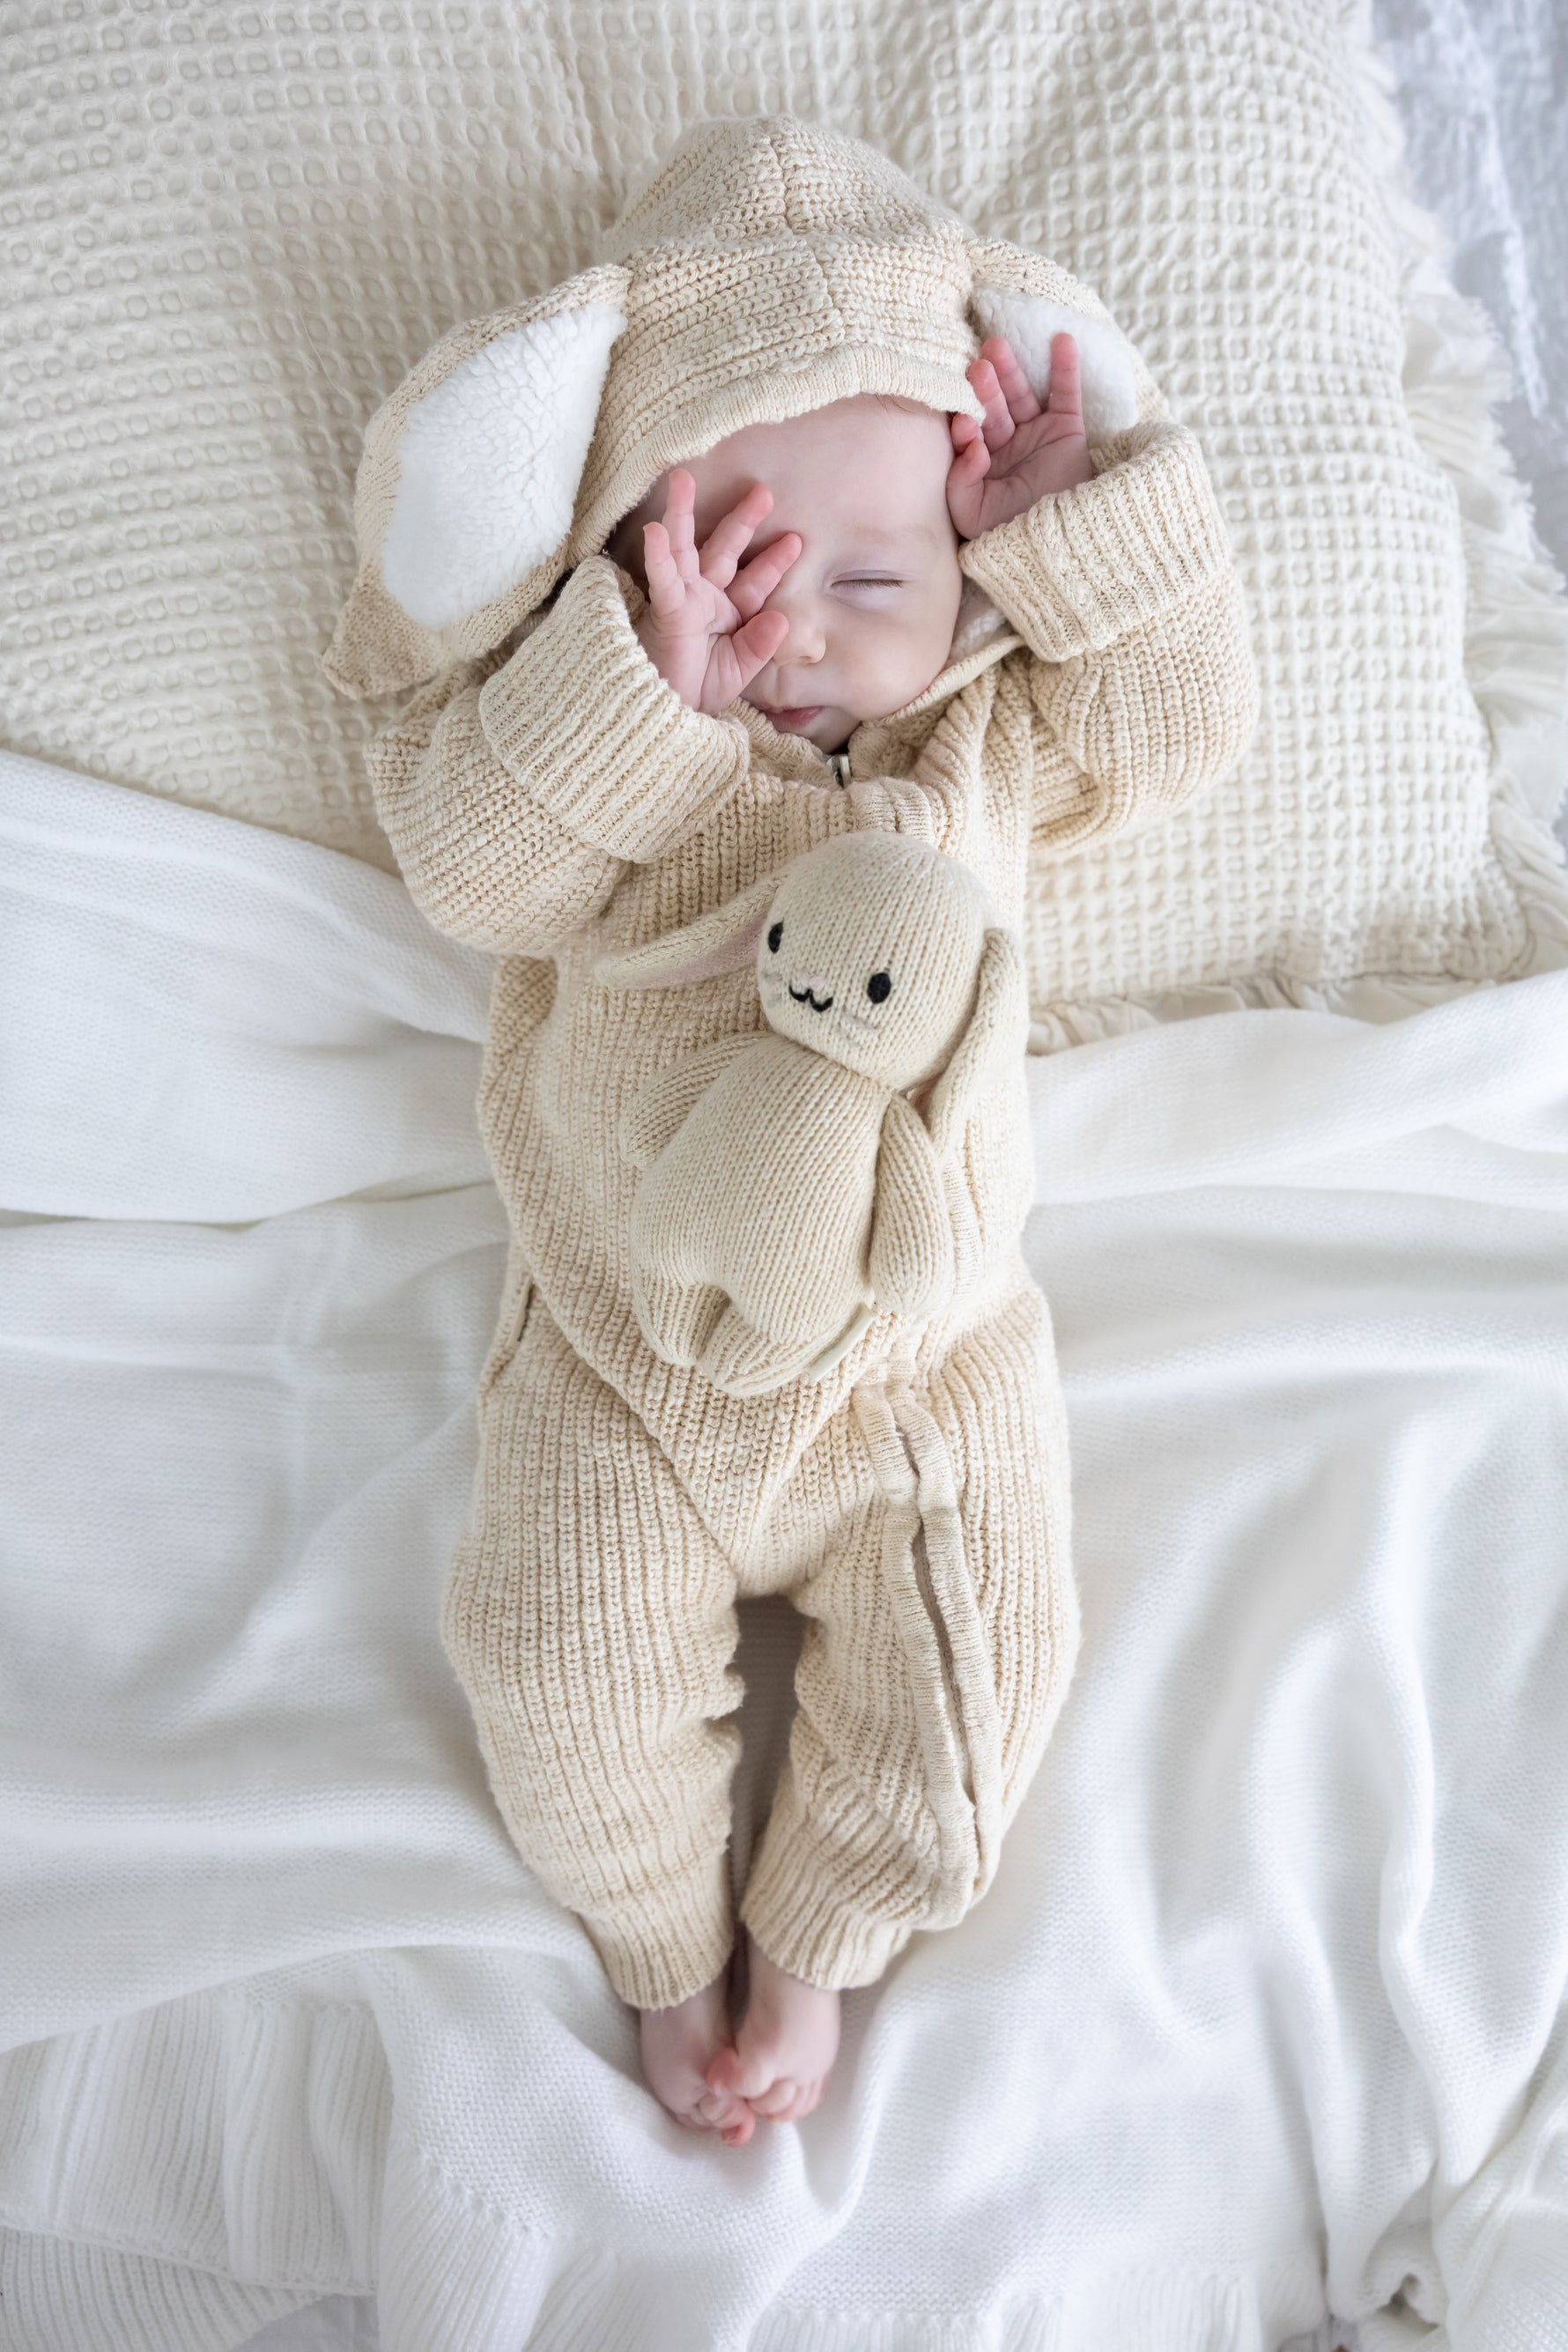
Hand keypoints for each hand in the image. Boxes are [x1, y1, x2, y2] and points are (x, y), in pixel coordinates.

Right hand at [634, 470, 800, 713]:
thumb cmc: (699, 690)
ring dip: (682, 514)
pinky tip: (655, 530)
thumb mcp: (740, 668)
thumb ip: (761, 644)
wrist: (669, 712)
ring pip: (684, 549)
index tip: (795, 539)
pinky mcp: (666, 610)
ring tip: (682, 479)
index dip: (774, 561)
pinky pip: (662, 579)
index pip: (755, 581)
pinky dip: (658, 556)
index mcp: (729, 612)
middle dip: (742, 521)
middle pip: (724, 551)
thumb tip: (783, 619)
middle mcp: (705, 598)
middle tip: (763, 491)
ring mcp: (684, 600)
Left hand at [946, 332, 1093, 537]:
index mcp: (979, 461)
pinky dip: (1064, 368)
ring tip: (998, 346)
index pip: (967, 432)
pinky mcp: (1066, 429)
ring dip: (1010, 371)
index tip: (964, 424)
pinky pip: (1066, 394)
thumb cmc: (1010, 533)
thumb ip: (958, 481)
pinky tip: (1061, 340)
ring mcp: (1036, 433)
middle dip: (983, 387)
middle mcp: (1005, 443)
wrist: (1059, 544)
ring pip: (1020, 395)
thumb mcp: (972, 514)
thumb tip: (968, 444)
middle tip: (977, 366)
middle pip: (992, 406)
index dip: (964, 423)